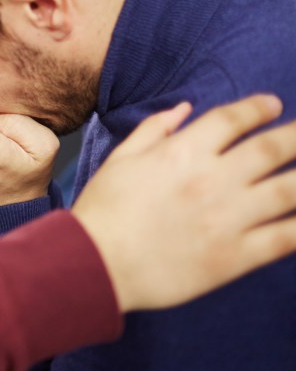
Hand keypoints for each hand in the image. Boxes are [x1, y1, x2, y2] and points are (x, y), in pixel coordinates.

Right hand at [72, 95, 295, 311]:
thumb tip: (184, 108)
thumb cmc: (102, 212)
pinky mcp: (235, 257)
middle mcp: (212, 180)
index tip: (273, 105)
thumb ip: (153, 130)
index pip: (232, 119)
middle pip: (272, 148)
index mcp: (181, 154)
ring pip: (288, 191)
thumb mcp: (120, 161)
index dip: (257, 108)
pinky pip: (285, 238)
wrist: (94, 265)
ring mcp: (228, 219)